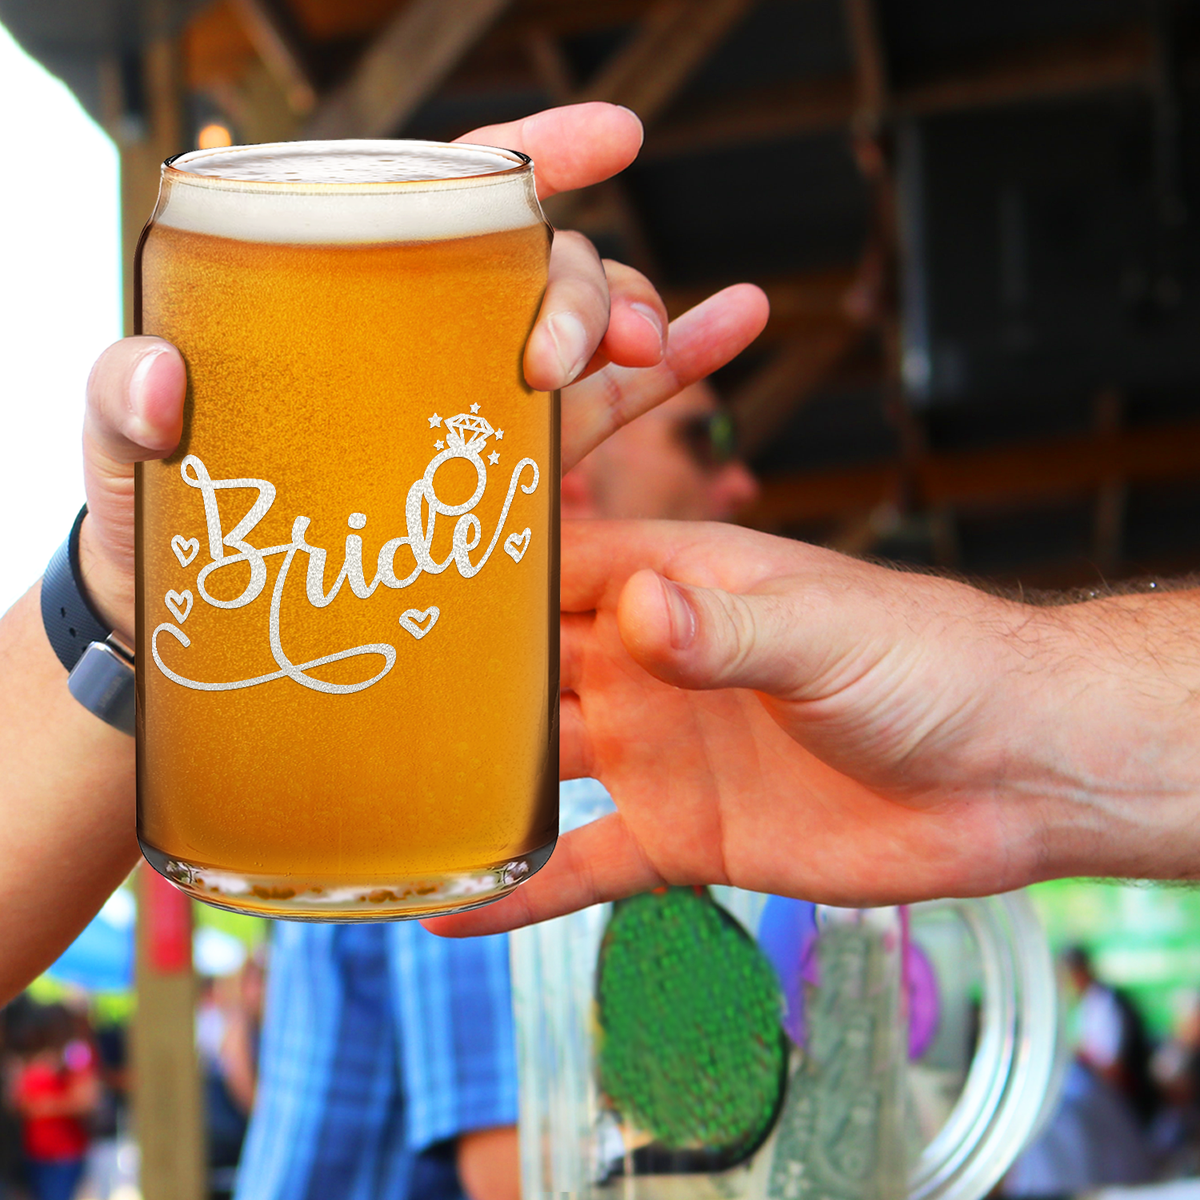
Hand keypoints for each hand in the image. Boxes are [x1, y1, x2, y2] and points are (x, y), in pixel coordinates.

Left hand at [76, 102, 767, 642]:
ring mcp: (477, 405)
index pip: (448, 201)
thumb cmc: (161, 522)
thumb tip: (166, 381)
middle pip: (539, 272)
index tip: (610, 140)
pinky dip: (677, 370)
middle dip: (582, 289)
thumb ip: (122, 403)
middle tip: (567, 357)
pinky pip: (609, 414)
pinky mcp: (506, 476)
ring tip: (656, 353)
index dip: (533, 160)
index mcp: (353, 302)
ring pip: (588, 338)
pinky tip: (735, 328)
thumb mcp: (123, 453)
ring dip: (641, 327)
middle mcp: (431, 338)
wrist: (205, 629)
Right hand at [429, 521, 1199, 935]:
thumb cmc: (925, 662)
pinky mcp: (685, 836)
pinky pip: (587, 865)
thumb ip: (729, 627)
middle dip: (450, 683)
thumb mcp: (826, 632)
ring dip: (471, 786)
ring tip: (374, 805)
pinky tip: (455, 914)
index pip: (554, 569)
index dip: (477, 574)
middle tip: (345, 702)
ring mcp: (661, 752)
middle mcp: (652, 665)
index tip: (384, 580)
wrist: (1005, 770)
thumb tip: (637, 610)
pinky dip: (525, 887)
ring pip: (543, 767)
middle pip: (527, 669)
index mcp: (677, 589)